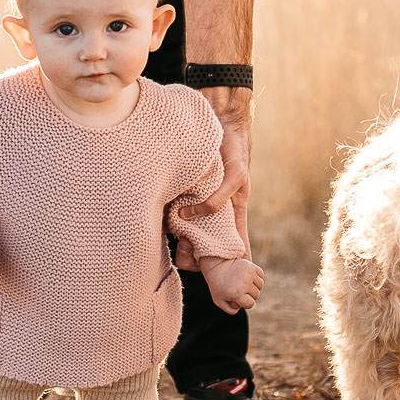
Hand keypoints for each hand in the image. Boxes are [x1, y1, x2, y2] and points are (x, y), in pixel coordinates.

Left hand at [176, 86, 251, 268]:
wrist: (217, 119)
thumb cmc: (233, 149)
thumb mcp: (235, 176)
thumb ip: (218, 199)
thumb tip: (188, 218)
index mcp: (233, 210)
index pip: (235, 243)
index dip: (231, 262)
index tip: (225, 280)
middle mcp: (214, 209)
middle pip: (206, 241)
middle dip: (197, 254)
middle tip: (186, 257)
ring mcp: (197, 200)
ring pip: (188, 229)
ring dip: (180, 238)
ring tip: (174, 240)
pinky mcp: (181, 190)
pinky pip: (174, 211)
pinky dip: (168, 218)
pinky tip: (163, 220)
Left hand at [200, 255, 263, 314]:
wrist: (217, 266)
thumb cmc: (218, 285)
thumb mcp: (219, 300)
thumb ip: (230, 310)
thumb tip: (241, 308)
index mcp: (237, 294)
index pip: (250, 304)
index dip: (245, 303)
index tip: (238, 298)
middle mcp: (245, 284)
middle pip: (256, 295)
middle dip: (249, 295)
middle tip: (239, 289)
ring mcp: (249, 274)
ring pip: (260, 285)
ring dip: (254, 285)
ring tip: (243, 282)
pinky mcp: (251, 266)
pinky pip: (261, 275)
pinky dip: (256, 277)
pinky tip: (247, 276)